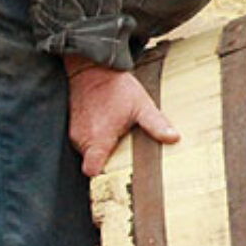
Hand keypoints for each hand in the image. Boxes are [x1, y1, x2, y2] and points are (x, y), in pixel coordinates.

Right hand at [66, 60, 180, 176]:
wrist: (92, 69)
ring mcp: (74, 133)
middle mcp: (82, 139)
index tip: (114, 174)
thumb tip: (174, 138)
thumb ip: (156, 124)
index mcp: (98, 139)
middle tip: (123, 148)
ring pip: (87, 151)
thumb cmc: (117, 88)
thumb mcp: (141, 105)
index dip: (101, 175)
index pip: (91, 170)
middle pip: (92, 162)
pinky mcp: (71, 126)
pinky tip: (104, 126)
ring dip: (99, 146)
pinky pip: (82, 140)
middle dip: (106, 159)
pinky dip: (92, 137)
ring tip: (114, 133)